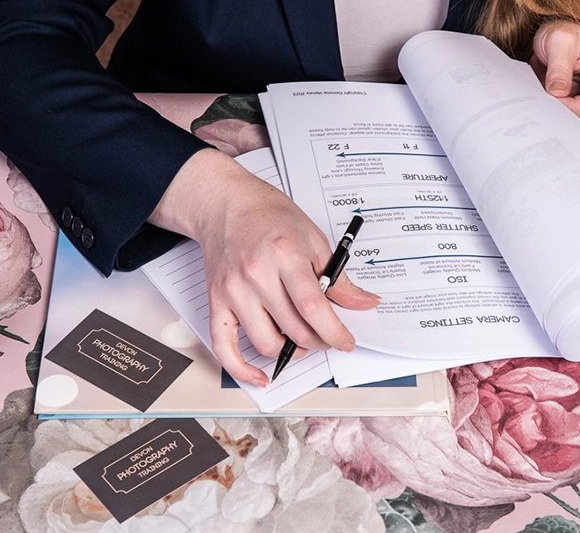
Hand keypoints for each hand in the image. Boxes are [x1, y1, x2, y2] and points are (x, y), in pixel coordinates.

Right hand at [150, 149, 379, 386]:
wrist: (226, 203)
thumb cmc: (269, 215)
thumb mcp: (314, 238)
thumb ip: (338, 277)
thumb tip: (364, 303)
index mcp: (285, 255)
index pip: (314, 308)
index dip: (335, 332)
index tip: (346, 341)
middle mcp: (256, 275)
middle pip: (294, 329)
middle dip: (319, 342)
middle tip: (328, 338)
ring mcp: (233, 291)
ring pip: (265, 342)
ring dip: (290, 352)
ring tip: (302, 343)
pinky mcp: (216, 301)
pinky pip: (224, 347)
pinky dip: (242, 369)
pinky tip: (261, 375)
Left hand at [529, 19, 579, 130]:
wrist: (560, 35)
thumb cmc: (566, 32)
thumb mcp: (559, 40)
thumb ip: (559, 67)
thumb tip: (557, 92)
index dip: (574, 108)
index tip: (552, 101)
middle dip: (569, 116)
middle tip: (545, 105)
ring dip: (565, 119)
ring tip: (548, 102)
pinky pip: (579, 122)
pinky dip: (564, 118)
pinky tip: (552, 108)